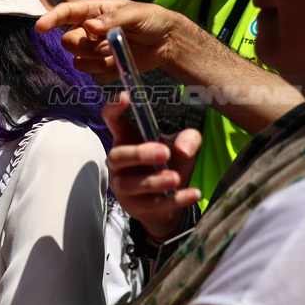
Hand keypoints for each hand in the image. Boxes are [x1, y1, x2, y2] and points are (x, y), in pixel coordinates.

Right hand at [36, 0, 192, 83]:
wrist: (167, 42)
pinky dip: (108, 72)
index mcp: (93, 12)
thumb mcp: (137, 13)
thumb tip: (90, 26)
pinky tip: (121, 62)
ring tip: (118, 51)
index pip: (65, 13)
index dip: (51, 19)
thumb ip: (114, 19)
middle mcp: (88, 31)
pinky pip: (93, 75)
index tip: (40, 27)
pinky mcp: (101, 68)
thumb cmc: (152, 20)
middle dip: (86, 47)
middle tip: (108, 44)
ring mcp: (93, 50)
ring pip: (79, 62)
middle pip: (68, 42)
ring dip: (98, 60)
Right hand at [104, 92, 201, 237]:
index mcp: (126, 139)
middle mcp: (119, 163)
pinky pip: (152, 204)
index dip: (114, 108)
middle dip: (139, 154)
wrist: (168, 201)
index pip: (112, 120)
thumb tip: (182, 149)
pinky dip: (174, 199)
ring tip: (175, 177)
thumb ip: (188, 139)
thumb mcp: (182, 147)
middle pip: (117, 156)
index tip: (126, 98)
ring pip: (130, 184)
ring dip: (153, 181)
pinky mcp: (135, 206)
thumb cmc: (170, 164)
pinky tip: (193, 193)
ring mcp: (124, 186)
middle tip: (164, 152)